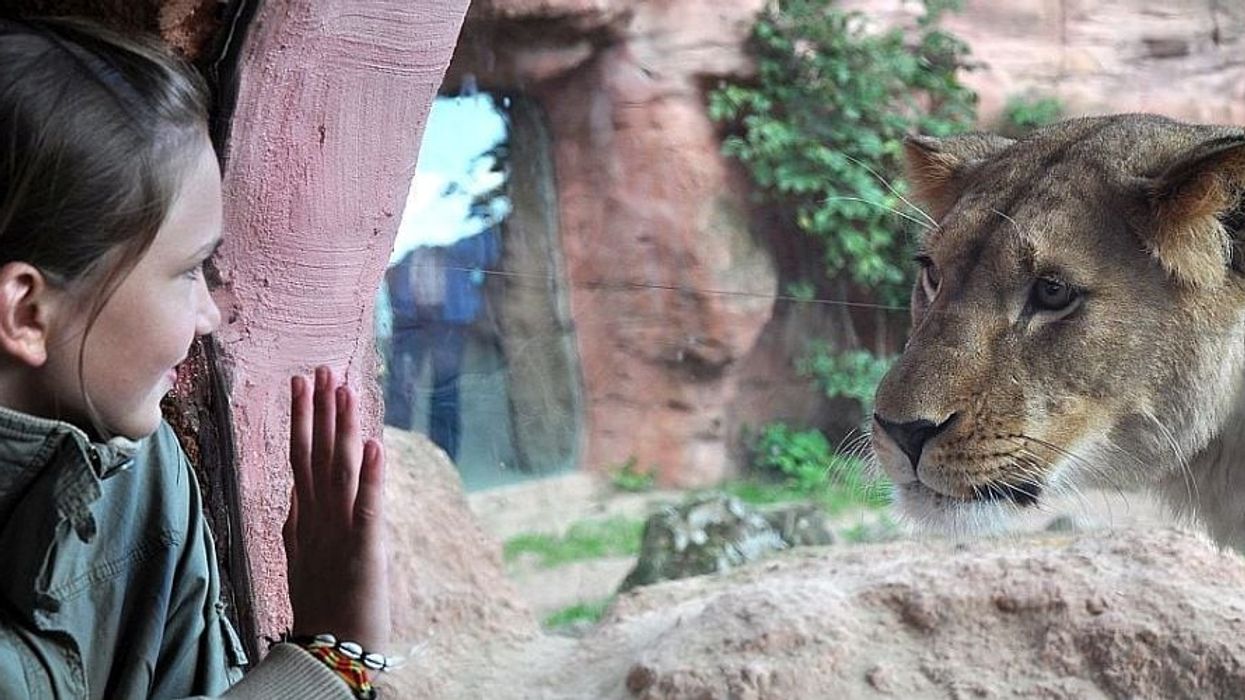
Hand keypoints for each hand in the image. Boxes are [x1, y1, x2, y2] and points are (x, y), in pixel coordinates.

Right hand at [284, 365, 389, 648]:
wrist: (329, 652)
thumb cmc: (325, 606)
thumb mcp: (310, 557)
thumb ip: (304, 524)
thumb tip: (296, 498)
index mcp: (307, 518)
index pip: (304, 457)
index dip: (307, 419)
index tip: (306, 383)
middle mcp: (319, 518)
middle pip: (316, 454)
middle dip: (319, 410)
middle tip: (321, 368)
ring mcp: (339, 531)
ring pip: (340, 469)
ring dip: (343, 428)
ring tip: (343, 389)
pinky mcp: (364, 549)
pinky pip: (369, 507)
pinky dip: (374, 477)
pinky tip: (376, 446)